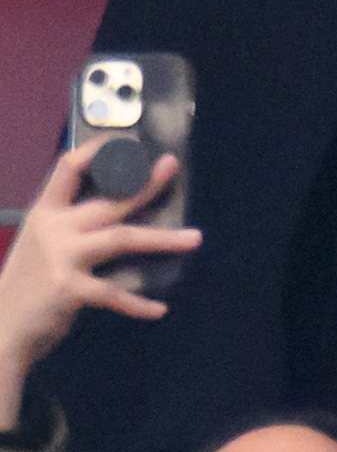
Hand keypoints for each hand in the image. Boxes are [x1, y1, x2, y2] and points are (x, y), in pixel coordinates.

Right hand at [0, 143, 200, 426]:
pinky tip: (158, 309)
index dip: (98, 150)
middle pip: (109, 200)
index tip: (127, 142)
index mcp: (45, 213)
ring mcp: (61, 257)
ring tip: (196, 238)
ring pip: (122, 238)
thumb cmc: (26, 286)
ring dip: (162, 239)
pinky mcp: (69, 289)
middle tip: (171, 167)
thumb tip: (118, 205)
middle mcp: (53, 229)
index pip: (68, 167)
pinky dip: (137, 303)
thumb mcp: (39, 244)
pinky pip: (114, 293)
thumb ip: (69, 225)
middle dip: (144, 185)